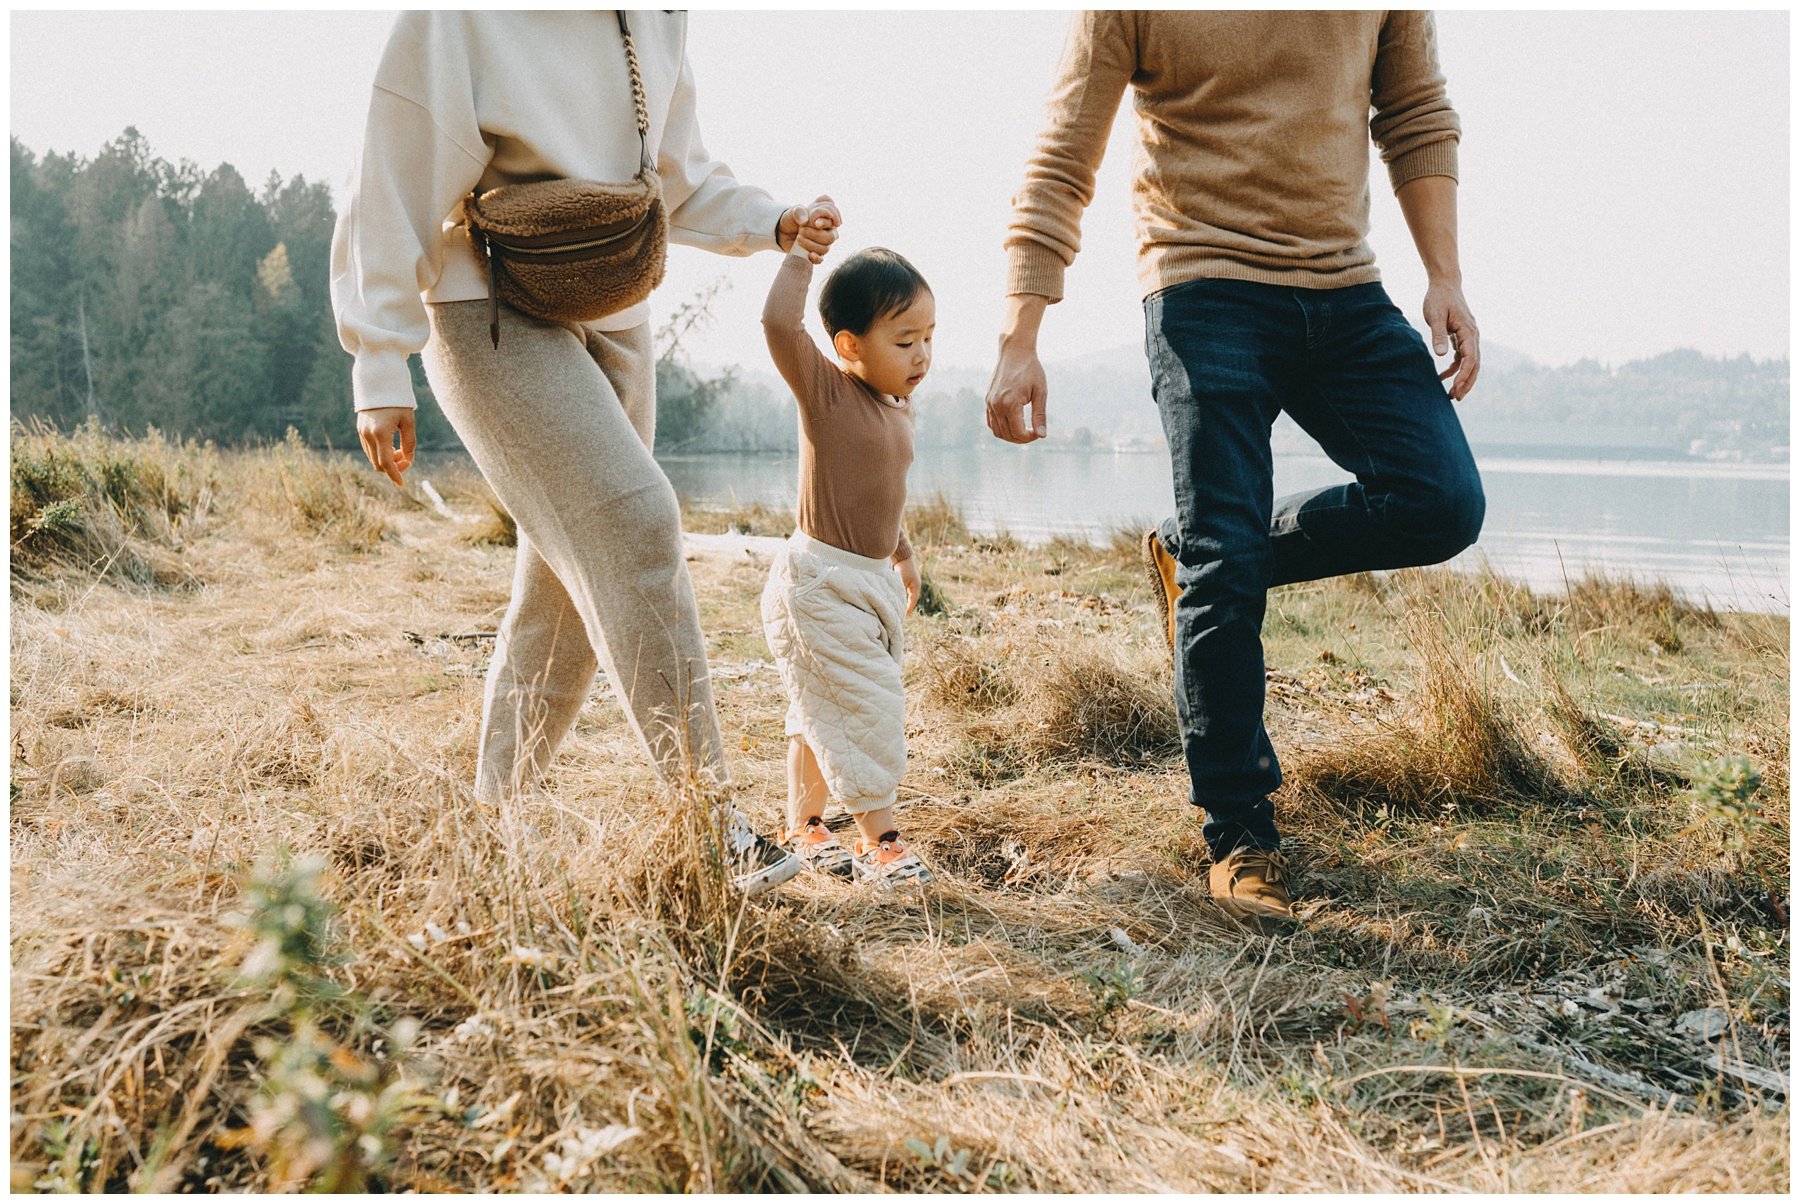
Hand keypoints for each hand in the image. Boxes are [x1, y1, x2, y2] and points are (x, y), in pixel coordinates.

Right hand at [357, 407, 414, 486]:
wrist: (379, 383)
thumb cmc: (397, 401)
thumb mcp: (408, 421)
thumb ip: (409, 442)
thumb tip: (408, 460)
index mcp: (380, 433)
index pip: (386, 462)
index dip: (394, 475)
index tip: (402, 484)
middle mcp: (368, 434)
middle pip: (378, 464)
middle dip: (394, 467)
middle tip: (407, 459)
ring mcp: (362, 432)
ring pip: (373, 458)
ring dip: (387, 460)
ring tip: (401, 451)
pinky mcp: (360, 429)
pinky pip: (369, 449)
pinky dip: (381, 453)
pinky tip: (392, 447)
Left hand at [778, 195, 841, 263]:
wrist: (783, 231)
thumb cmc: (792, 218)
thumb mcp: (793, 211)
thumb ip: (799, 212)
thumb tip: (805, 221)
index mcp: (826, 217)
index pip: (834, 220)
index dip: (826, 222)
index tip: (816, 223)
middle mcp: (828, 231)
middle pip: (831, 237)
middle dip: (816, 235)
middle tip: (802, 230)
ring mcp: (824, 243)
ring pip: (825, 249)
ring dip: (811, 245)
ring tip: (799, 238)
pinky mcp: (816, 253)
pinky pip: (821, 259)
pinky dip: (816, 258)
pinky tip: (809, 255)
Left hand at [895, 555, 920, 613]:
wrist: (902, 556)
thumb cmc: (903, 567)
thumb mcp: (901, 580)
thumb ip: (900, 590)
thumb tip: (896, 600)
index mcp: (916, 586)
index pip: (913, 601)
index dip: (908, 608)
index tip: (904, 616)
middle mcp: (914, 586)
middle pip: (911, 599)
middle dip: (906, 606)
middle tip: (901, 615)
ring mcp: (911, 583)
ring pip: (908, 596)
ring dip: (904, 601)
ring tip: (898, 609)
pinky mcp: (906, 581)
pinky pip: (904, 591)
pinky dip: (901, 595)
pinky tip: (896, 599)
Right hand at [985, 342, 1047, 443]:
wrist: (1014, 351)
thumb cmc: (1031, 369)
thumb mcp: (1040, 392)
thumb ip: (1040, 415)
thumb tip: (1042, 436)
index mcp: (1010, 403)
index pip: (1018, 433)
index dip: (1030, 437)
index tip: (1039, 433)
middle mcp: (996, 405)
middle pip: (1007, 435)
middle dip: (1021, 439)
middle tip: (1033, 433)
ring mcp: (989, 403)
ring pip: (997, 431)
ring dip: (1010, 436)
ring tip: (1024, 431)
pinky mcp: (987, 400)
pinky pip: (991, 422)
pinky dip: (1001, 428)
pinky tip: (1013, 424)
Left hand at [1422, 280, 1480, 400]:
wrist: (1445, 284)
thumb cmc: (1439, 298)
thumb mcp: (1435, 316)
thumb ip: (1438, 335)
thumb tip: (1441, 355)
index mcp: (1468, 331)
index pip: (1470, 358)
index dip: (1464, 374)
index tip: (1456, 387)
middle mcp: (1473, 335)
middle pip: (1474, 364)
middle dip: (1467, 383)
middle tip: (1456, 398)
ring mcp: (1469, 337)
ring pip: (1470, 363)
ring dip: (1463, 379)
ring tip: (1451, 395)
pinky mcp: (1461, 337)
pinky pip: (1462, 357)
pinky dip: (1454, 369)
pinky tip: (1443, 378)